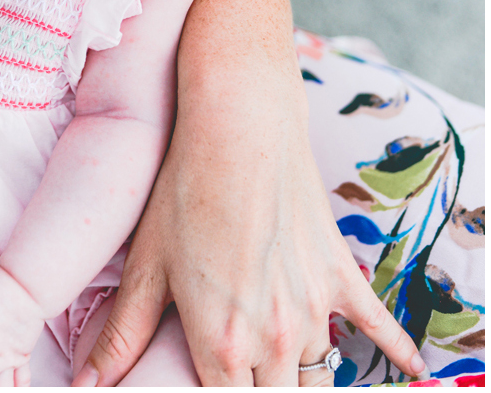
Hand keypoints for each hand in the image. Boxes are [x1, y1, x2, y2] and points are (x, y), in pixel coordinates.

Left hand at [73, 78, 425, 386]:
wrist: (238, 131)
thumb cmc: (181, 194)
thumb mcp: (144, 267)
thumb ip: (121, 336)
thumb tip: (87, 382)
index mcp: (223, 346)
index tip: (195, 381)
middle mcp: (277, 340)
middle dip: (251, 388)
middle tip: (229, 369)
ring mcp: (316, 311)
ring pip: (314, 373)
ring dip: (293, 373)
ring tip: (267, 361)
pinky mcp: (341, 278)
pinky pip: (378, 328)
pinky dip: (393, 351)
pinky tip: (409, 370)